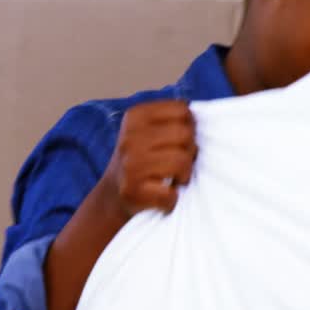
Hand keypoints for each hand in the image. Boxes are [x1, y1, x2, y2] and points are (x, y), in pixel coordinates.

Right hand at [101, 100, 196, 215]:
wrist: (112, 194)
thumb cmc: (142, 159)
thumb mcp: (149, 130)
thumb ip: (173, 119)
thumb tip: (197, 119)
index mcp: (136, 116)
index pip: (182, 110)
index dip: (189, 127)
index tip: (179, 141)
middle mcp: (129, 138)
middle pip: (184, 134)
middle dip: (189, 151)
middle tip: (178, 162)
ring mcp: (130, 164)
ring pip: (182, 161)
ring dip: (185, 174)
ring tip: (174, 178)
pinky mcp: (132, 191)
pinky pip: (171, 194)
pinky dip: (172, 199)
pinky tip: (163, 196)